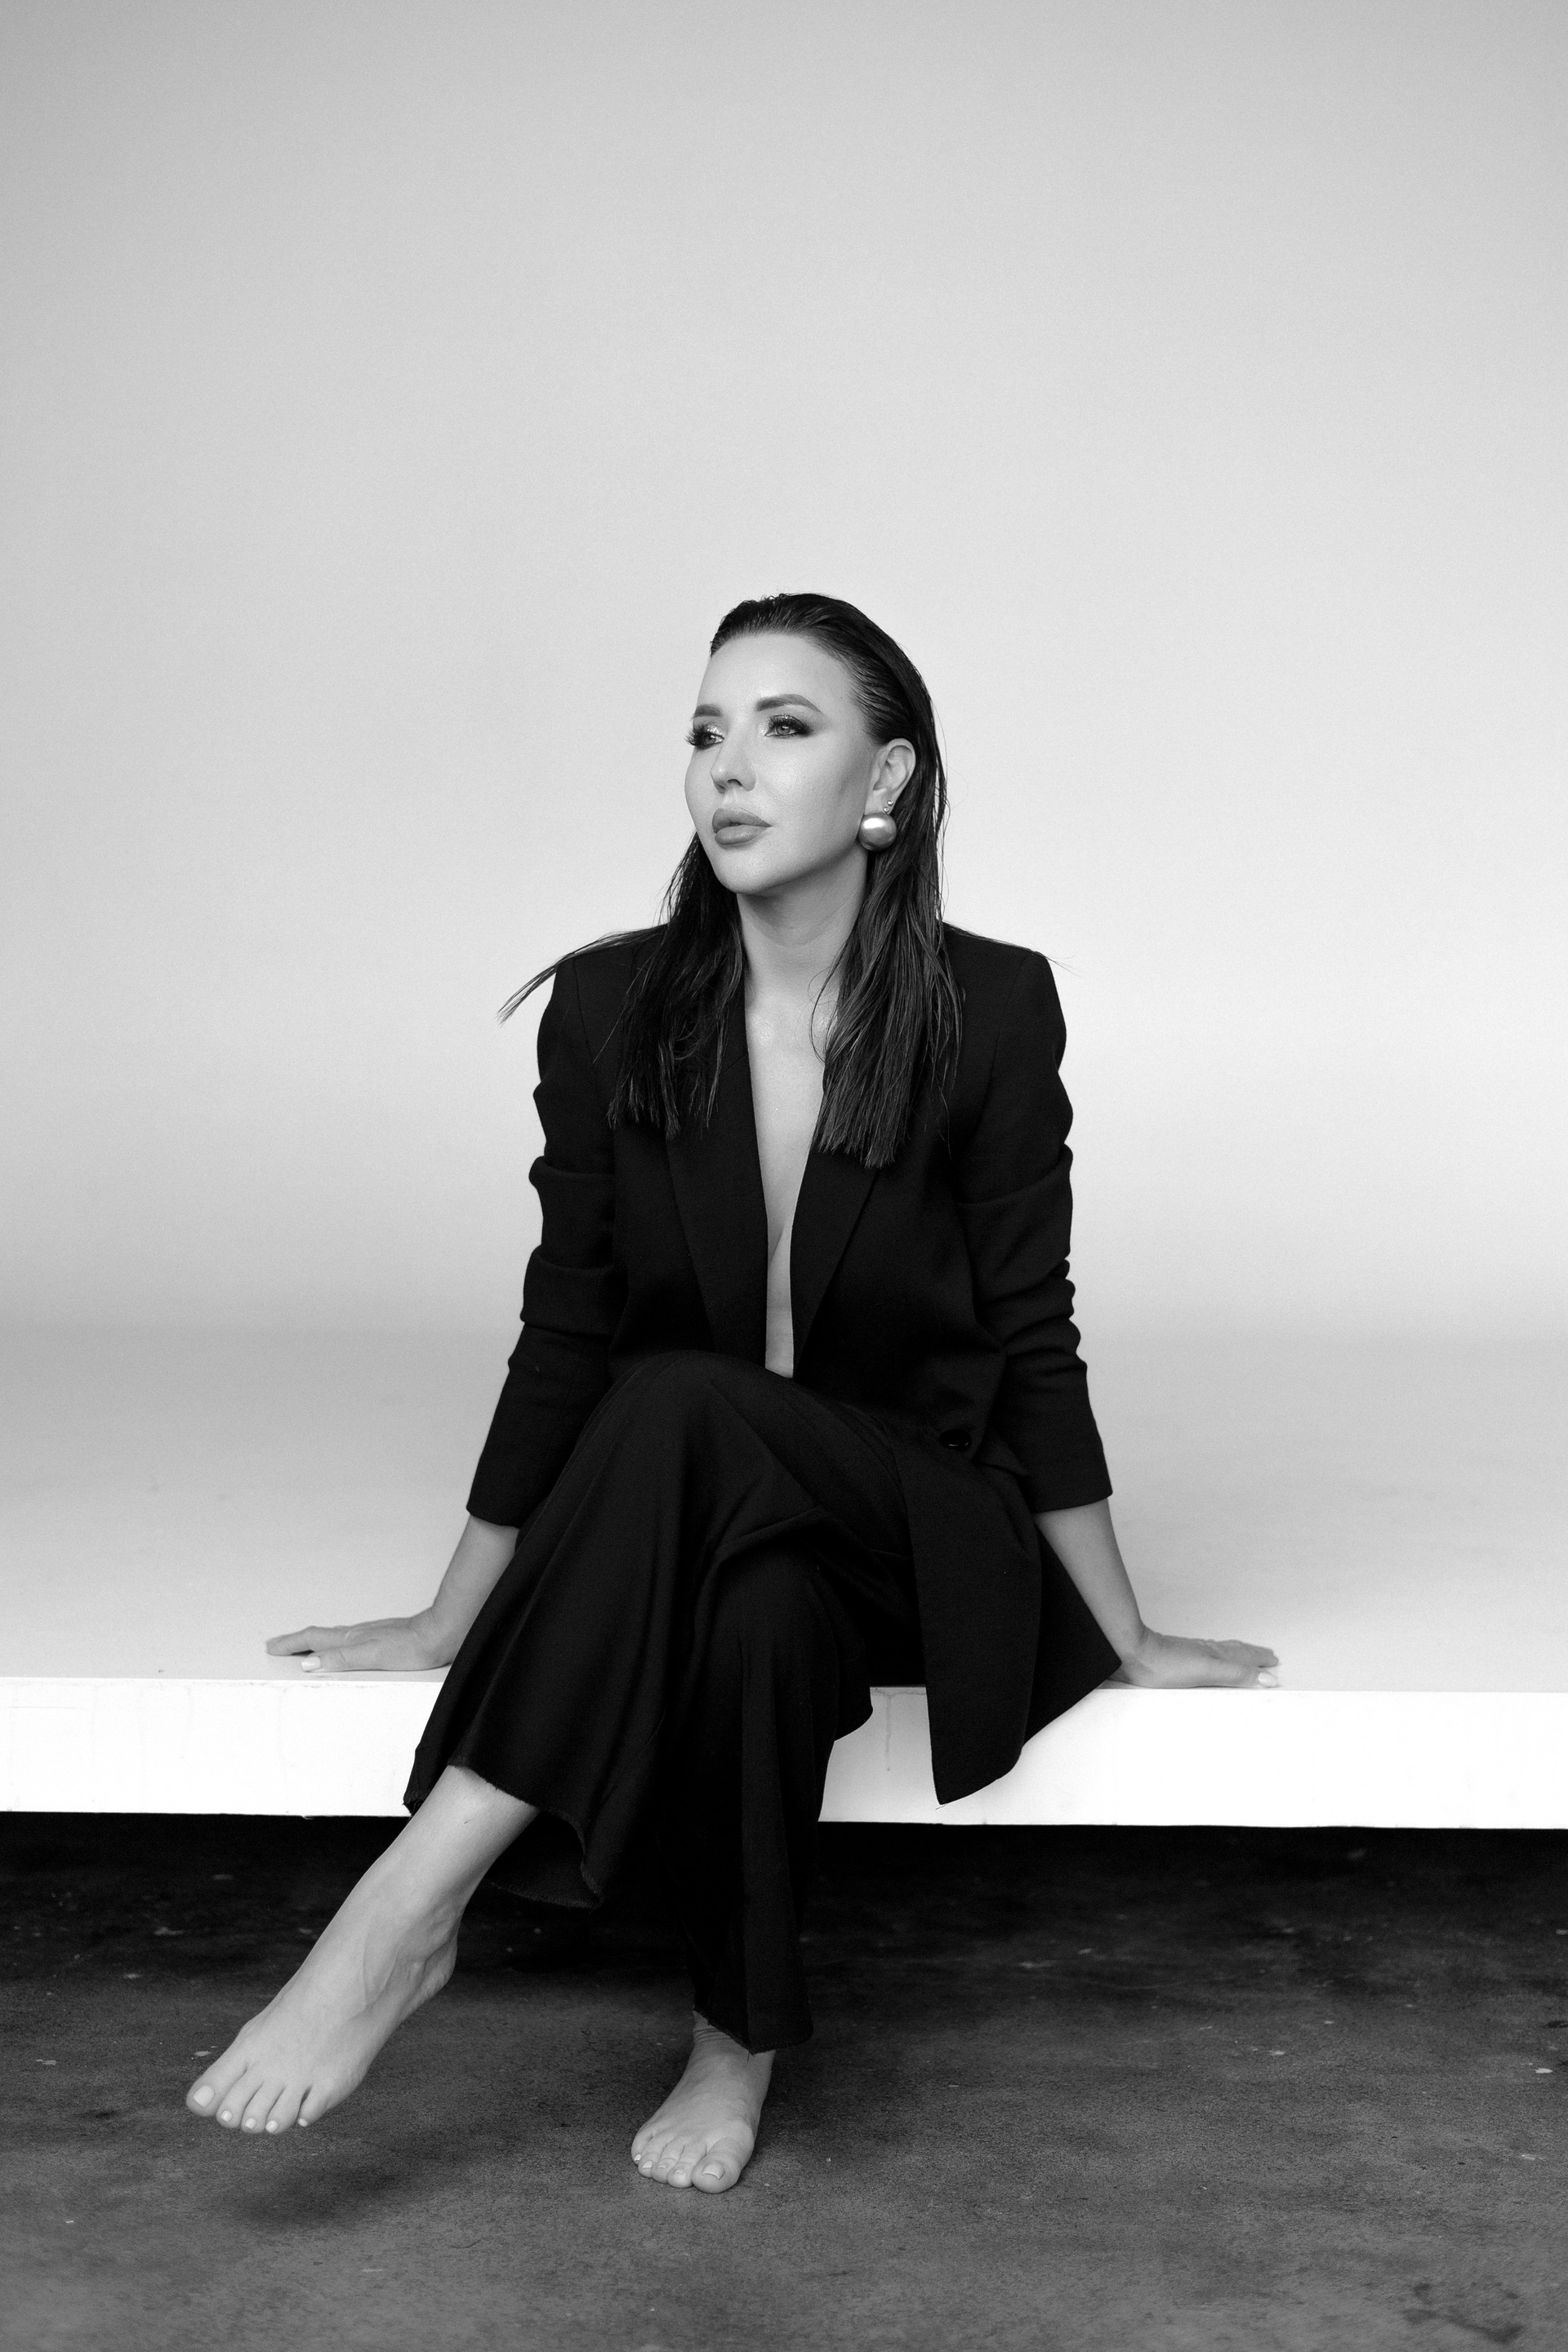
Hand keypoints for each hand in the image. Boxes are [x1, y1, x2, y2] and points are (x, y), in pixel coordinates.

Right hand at [265, 1610, 448, 1673]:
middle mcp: (357, 1634)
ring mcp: (370, 1634)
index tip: (271, 1647)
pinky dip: (334, 1644)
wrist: (440, 1635)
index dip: (290, 1644)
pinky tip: (342, 1647)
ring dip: (313, 1642)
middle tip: (277, 1645)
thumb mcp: (372, 1657)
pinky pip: (348, 1640)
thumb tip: (308, 1663)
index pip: (313, 1640)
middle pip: (319, 1636)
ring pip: (333, 1637)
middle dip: (295, 1641)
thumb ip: (341, 1659)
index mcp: (351, 1639)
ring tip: (302, 1646)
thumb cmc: (411, 1648)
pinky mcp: (382, 1638)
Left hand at [1113, 1628, 1278, 1689]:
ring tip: (1246, 1655)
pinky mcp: (1179, 1658)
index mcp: (1216, 1655)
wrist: (1133, 1654)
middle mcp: (1206, 1652)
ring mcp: (1192, 1653)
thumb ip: (1236, 1675)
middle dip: (1253, 1655)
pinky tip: (1209, 1659)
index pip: (1245, 1658)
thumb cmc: (1166, 1666)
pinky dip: (1218, 1658)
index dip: (1260, 1662)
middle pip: (1236, 1652)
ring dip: (1238, 1656)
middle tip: (1268, 1656)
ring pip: (1222, 1652)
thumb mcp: (1207, 1672)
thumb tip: (1267, 1678)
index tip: (1275, 1663)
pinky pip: (1207, 1656)